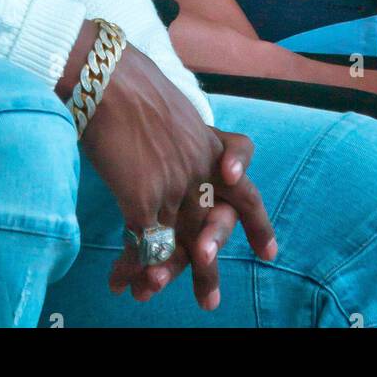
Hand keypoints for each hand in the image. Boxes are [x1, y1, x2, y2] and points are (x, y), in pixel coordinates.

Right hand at [81, 44, 275, 308]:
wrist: (108, 76)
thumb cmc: (130, 83)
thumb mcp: (172, 111)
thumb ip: (180, 140)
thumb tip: (169, 150)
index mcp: (209, 144)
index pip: (245, 185)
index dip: (258, 222)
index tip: (269, 253)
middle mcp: (200, 168)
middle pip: (216, 224)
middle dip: (210, 265)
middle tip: (209, 299)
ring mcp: (175, 185)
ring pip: (178, 242)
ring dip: (164, 275)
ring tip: (150, 298)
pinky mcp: (144, 198)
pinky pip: (144, 245)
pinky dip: (131, 267)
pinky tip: (119, 282)